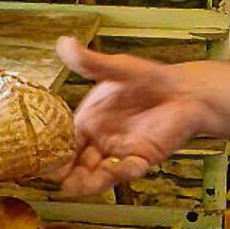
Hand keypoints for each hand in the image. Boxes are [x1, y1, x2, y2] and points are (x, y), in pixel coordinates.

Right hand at [51, 37, 201, 194]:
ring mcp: (118, 152)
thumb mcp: (118, 68)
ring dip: (86, 182)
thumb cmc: (152, 79)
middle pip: (75, 163)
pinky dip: (120, 174)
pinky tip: (120, 169)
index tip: (43, 158)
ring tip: (78, 185)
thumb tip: (64, 43)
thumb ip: (90, 62)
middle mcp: (100, 139)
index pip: (64, 138)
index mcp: (89, 119)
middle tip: (57, 178)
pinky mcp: (139, 160)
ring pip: (96, 174)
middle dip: (65, 173)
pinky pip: (125, 172)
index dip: (52, 149)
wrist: (186, 93)